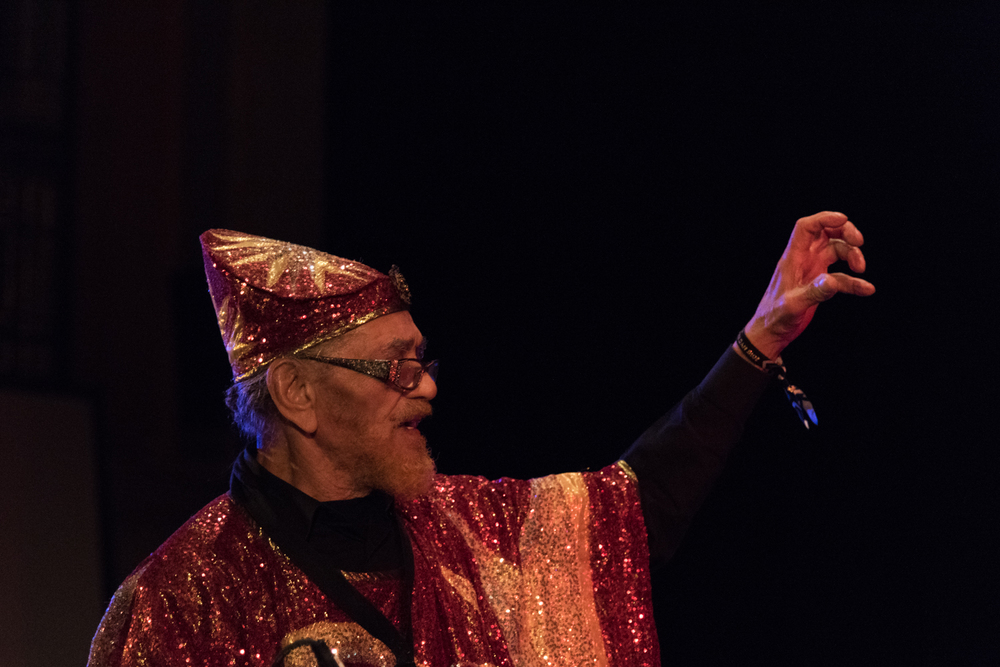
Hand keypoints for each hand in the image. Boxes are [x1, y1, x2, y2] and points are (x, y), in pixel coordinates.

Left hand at [743, 211, 874, 358]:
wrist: (771, 334)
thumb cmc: (775, 318)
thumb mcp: (793, 305)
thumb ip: (814, 292)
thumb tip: (832, 281)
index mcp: (793, 258)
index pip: (806, 228)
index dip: (824, 218)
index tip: (844, 219)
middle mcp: (803, 260)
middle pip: (825, 233)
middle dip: (844, 232)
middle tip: (859, 242)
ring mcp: (812, 270)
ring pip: (836, 251)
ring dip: (852, 255)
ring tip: (861, 269)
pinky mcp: (819, 284)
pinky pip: (841, 277)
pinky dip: (854, 281)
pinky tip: (866, 289)